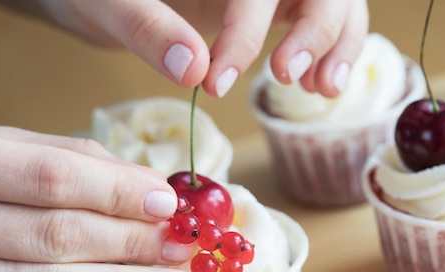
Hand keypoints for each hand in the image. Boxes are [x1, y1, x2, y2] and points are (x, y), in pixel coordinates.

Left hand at [0, 0, 367, 97]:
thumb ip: (147, 27)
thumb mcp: (107, 5)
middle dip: (315, 29)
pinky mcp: (273, 2)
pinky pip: (320, 16)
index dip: (246, 29)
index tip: (216, 82)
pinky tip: (313, 84)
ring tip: (321, 90)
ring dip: (337, 41)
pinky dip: (330, 49)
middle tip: (288, 78)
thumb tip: (193, 68)